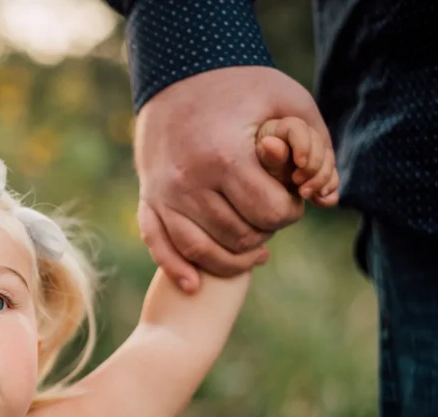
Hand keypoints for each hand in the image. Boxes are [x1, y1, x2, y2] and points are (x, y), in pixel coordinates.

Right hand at [134, 66, 331, 291]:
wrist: (179, 74)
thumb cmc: (241, 87)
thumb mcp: (289, 102)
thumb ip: (315, 147)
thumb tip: (326, 198)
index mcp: (224, 157)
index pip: (268, 214)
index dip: (289, 213)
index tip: (293, 200)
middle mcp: (188, 182)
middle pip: (237, 236)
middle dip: (263, 233)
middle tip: (272, 217)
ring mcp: (163, 194)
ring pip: (200, 251)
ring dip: (231, 259)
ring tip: (253, 252)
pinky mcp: (147, 199)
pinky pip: (159, 247)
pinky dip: (177, 270)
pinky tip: (195, 284)